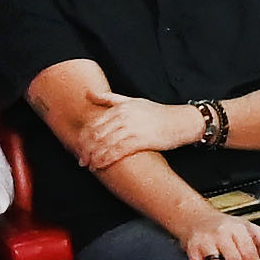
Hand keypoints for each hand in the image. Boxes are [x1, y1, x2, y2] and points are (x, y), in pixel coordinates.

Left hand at [62, 89, 192, 171]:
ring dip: (94, 156)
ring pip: (105, 144)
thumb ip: (109, 99)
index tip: (78, 147)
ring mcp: (132, 128)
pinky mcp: (141, 140)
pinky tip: (100, 165)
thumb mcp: (132, 101)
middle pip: (96, 135)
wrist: (180, 121)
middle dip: (86, 149)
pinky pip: (118, 151)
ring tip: (88, 165)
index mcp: (119, 108)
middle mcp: (123, 117)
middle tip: (81, 160)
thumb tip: (88, 93)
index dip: (83, 137)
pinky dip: (106, 159)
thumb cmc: (156, 113)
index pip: (94, 123)